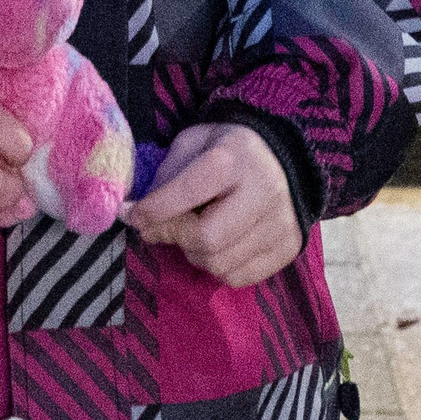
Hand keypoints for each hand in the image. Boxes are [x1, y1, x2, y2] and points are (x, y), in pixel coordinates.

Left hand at [125, 123, 301, 288]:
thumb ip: (168, 174)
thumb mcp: (195, 143)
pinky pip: (239, 277)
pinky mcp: (289, 248)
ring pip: (220, 263)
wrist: (286, 157)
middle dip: (174, 236)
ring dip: (195, 254)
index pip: (187, 191)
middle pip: (206, 238)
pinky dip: (218, 267)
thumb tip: (139, 212)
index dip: (152, 209)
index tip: (131, 214)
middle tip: (165, 227)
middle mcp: (263, 192)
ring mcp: (280, 224)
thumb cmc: (230, 148)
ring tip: (196, 232)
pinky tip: (219, 245)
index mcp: (235, 157)